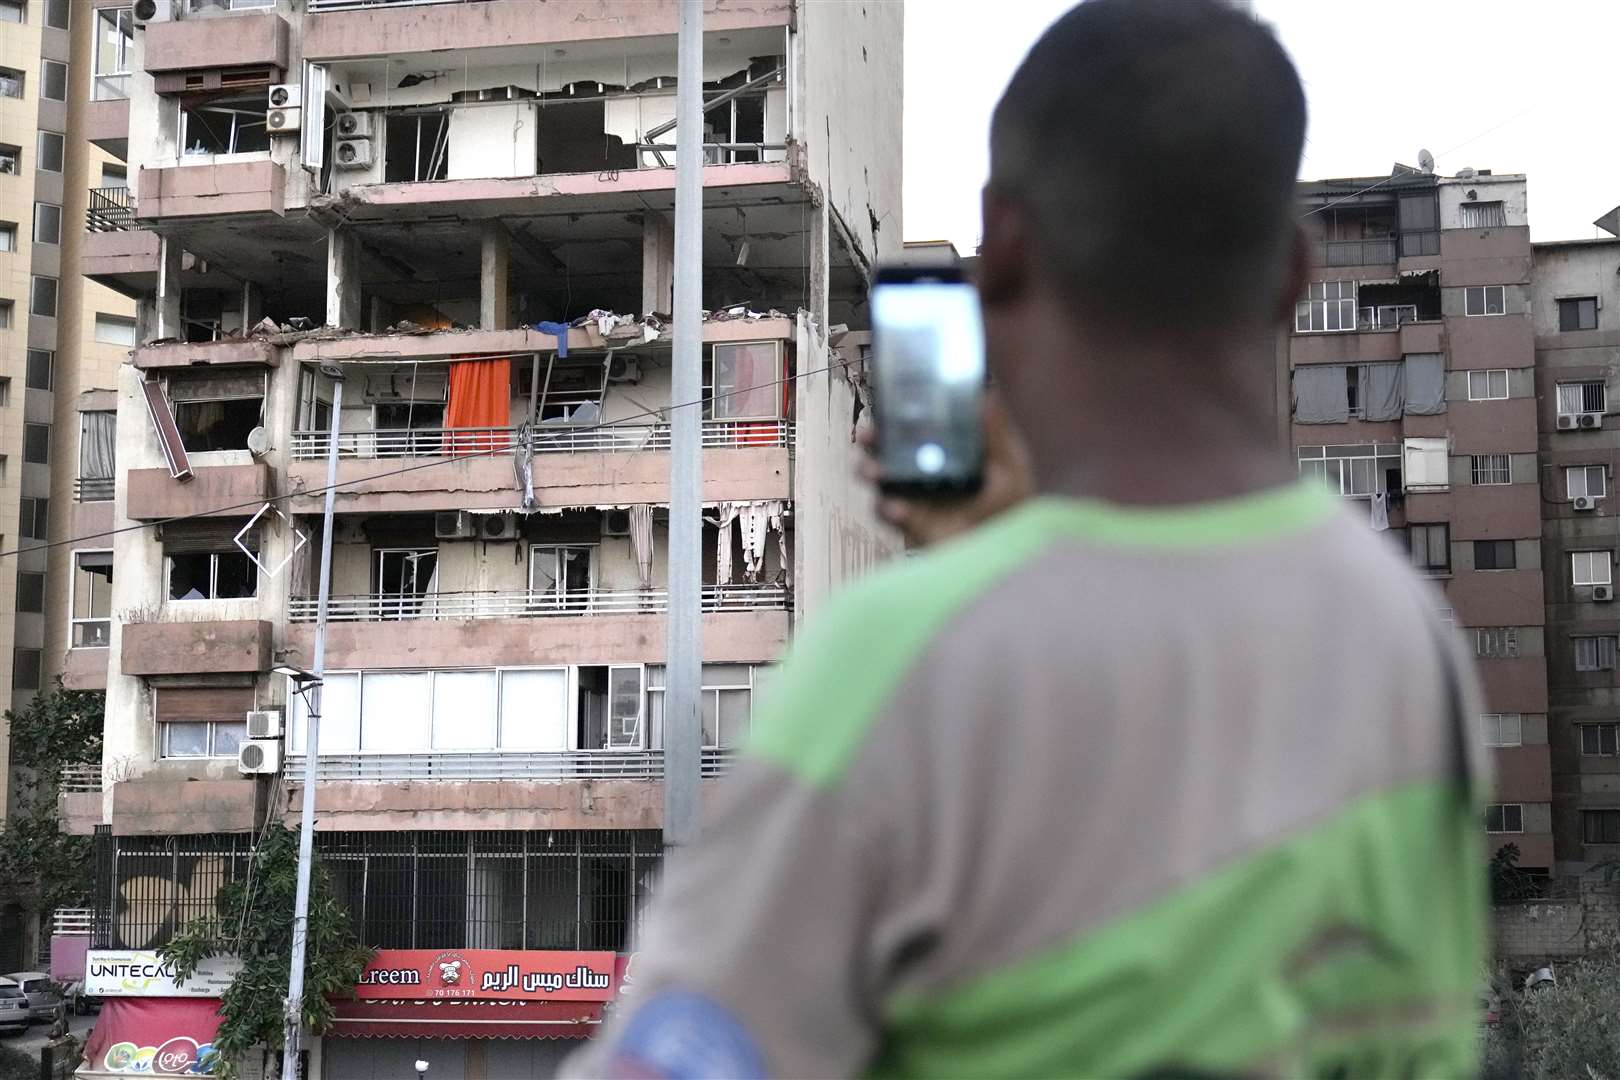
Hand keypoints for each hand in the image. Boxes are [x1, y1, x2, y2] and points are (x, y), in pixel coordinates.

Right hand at [858, 393, 1034, 548]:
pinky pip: (893, 516)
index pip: (911, 427)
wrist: (1011, 543)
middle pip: (885, 451)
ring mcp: (912, 499)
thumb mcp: (1009, 464)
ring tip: (875, 472)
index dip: (895, 413)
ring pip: (880, 482)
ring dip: (872, 472)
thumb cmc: (1009, 501)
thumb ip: (997, 433)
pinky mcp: (911, 526)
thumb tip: (988, 397)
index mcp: (939, 450)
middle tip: (870, 436)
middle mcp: (919, 472)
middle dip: (871, 442)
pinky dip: (890, 510)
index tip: (888, 402)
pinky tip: (897, 507)